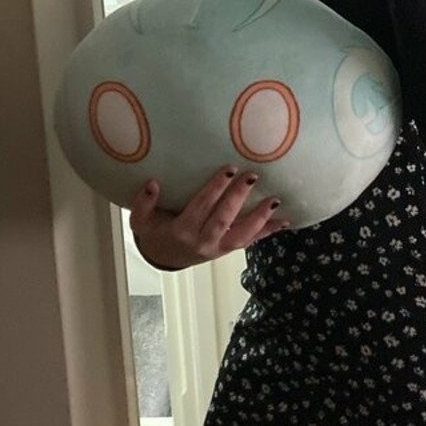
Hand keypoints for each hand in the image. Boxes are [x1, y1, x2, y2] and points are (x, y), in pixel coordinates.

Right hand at [128, 167, 289, 270]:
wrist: (163, 256)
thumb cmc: (155, 232)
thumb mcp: (141, 221)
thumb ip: (143, 204)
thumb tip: (152, 184)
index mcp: (182, 230)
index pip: (201, 207)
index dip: (215, 189)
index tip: (229, 169)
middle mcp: (202, 241)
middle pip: (223, 220)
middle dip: (238, 198)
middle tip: (252, 175)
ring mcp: (217, 248)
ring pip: (241, 236)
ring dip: (259, 218)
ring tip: (275, 200)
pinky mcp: (227, 249)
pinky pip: (249, 242)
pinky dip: (267, 232)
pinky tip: (284, 221)